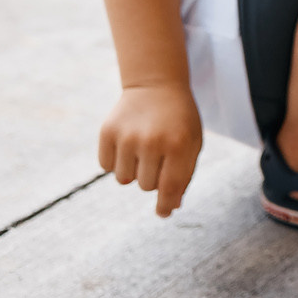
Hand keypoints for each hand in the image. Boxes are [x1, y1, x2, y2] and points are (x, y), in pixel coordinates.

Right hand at [97, 83, 201, 217]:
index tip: (162, 213)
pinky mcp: (107, 132)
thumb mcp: (192, 143)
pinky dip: (115, 162)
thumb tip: (171, 207)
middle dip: (152, 178)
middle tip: (158, 157)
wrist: (156, 85)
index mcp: (178, 145)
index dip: (165, 205)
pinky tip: (126, 144)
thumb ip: (184, 175)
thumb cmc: (179, 120)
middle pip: (145, 187)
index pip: (169, 188)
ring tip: (142, 149)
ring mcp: (127, 136)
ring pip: (124, 179)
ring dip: (133, 171)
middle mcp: (151, 141)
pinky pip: (106, 166)